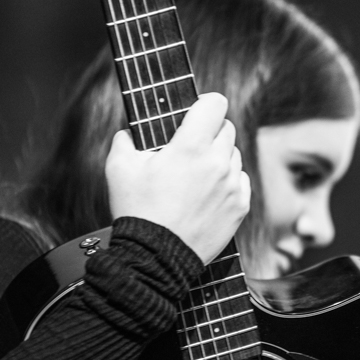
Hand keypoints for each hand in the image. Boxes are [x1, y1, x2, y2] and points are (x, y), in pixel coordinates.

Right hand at [105, 93, 250, 264]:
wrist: (156, 256)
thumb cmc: (138, 211)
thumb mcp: (118, 168)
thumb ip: (125, 140)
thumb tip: (129, 133)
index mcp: (191, 147)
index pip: (215, 104)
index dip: (205, 103)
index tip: (197, 110)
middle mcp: (218, 163)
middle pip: (226, 128)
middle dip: (209, 131)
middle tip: (190, 146)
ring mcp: (232, 186)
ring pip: (234, 155)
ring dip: (219, 157)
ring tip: (196, 174)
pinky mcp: (240, 206)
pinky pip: (241, 181)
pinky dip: (228, 181)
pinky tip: (208, 192)